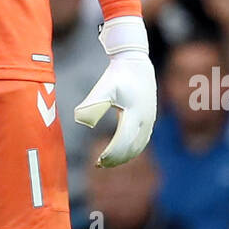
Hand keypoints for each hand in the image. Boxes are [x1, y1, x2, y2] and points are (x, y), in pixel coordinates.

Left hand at [73, 16, 156, 166]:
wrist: (136, 63)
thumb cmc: (117, 75)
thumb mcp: (103, 88)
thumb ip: (91, 104)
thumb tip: (79, 119)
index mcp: (135, 114)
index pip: (123, 142)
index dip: (111, 154)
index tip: (97, 161)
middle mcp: (146, 120)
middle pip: (132, 148)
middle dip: (116, 159)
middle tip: (99, 165)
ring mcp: (150, 121)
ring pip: (139, 147)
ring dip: (124, 157)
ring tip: (107, 161)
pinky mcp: (150, 119)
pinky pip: (142, 141)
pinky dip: (131, 150)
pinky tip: (118, 152)